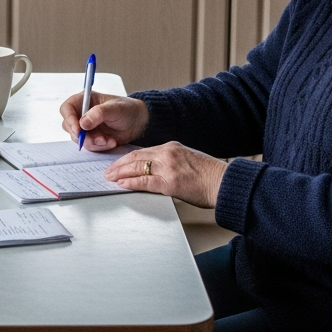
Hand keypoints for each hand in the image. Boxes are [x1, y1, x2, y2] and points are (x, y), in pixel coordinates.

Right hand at [59, 91, 148, 150]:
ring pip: (79, 138)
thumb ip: (98, 114)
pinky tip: (111, 142)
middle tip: (98, 139)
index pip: (67, 108)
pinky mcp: (92, 138)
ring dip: (93, 142)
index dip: (69, 119)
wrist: (138, 123)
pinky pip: (89, 146)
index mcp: (84, 100)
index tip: (78, 130)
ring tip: (109, 140)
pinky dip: (99, 146)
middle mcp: (82, 113)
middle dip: (83, 135)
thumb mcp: (114, 108)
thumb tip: (82, 123)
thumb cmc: (127, 110)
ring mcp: (86, 127)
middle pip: (69, 126)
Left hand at [103, 141, 227, 208]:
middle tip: (107, 170)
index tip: (117, 163)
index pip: (142, 151)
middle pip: (136, 157)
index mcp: (171, 147)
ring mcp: (168, 167)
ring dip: (120, 173)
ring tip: (110, 177)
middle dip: (119, 164)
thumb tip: (155, 172)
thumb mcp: (187, 161)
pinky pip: (145, 181)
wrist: (224, 182)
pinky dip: (131, 182)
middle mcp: (167, 153)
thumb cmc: (210, 176)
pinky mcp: (170, 182)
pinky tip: (122, 184)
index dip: (127, 158)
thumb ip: (170, 163)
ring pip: (137, 167)